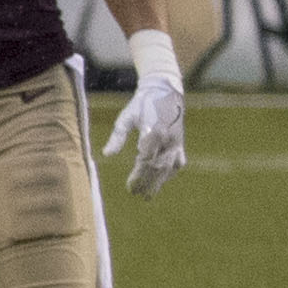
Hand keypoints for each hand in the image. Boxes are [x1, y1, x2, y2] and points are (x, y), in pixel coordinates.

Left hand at [105, 74, 187, 198]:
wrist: (164, 91)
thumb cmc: (141, 105)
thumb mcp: (125, 118)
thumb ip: (117, 137)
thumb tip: (106, 154)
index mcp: (154, 131)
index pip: (146, 160)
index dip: (139, 176)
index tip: (129, 187)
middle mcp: (169, 138)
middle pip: (158, 166)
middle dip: (147, 182)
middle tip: (135, 194)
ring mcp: (177, 141)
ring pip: (169, 167)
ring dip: (158, 182)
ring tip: (146, 195)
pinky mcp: (180, 142)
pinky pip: (177, 162)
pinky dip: (169, 173)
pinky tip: (160, 182)